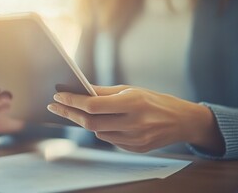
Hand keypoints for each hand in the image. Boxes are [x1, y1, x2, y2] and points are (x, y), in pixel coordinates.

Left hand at [47, 85, 224, 153]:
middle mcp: (134, 123)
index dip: (72, 100)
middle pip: (91, 123)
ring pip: (98, 133)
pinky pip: (110, 140)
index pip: (93, 105)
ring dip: (84, 122)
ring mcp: (135, 139)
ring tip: (76, 111)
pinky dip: (101, 130)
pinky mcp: (136, 148)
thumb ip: (105, 91)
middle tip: (56, 106)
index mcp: (133, 103)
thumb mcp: (132, 90)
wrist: (182, 121)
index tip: (58, 96)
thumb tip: (80, 89)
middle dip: (70, 113)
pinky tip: (100, 122)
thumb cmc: (155, 101)